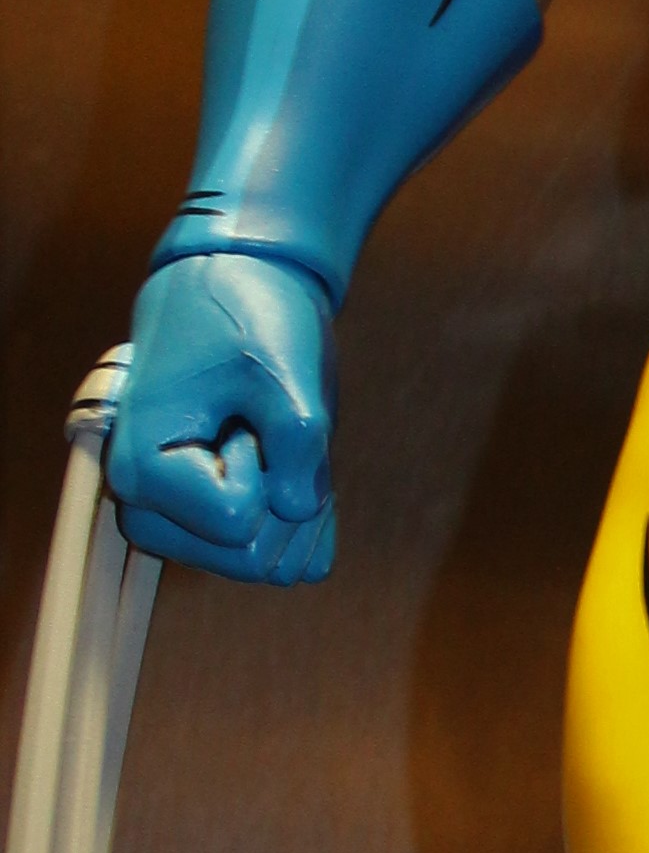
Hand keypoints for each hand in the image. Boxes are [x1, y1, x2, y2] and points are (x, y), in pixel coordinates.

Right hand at [107, 255, 337, 582]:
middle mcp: (146, 509)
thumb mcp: (283, 369)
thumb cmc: (247, 319)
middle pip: (252, 559)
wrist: (233, 289)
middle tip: (262, 427)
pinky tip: (288, 465)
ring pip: (267, 563)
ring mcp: (179, 523)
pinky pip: (281, 559)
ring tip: (265, 438)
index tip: (243, 414)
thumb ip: (299, 442)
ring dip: (293, 506)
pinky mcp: (212, 525)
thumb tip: (301, 509)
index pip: (237, 523)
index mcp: (141, 471)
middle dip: (284, 498)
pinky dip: (302, 521)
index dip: (264, 467)